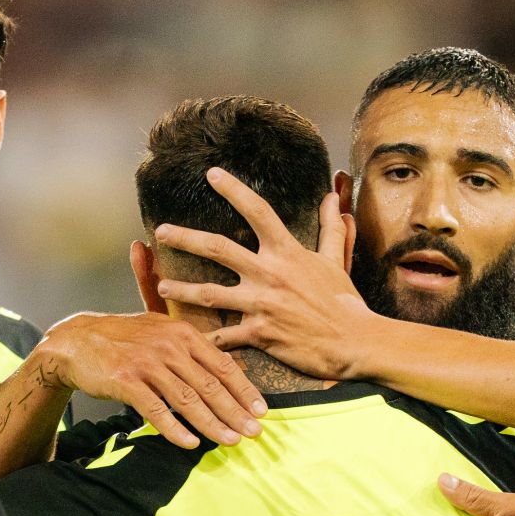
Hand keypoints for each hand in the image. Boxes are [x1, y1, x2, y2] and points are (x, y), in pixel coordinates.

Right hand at [37, 310, 263, 448]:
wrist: (77, 341)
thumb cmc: (125, 339)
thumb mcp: (161, 331)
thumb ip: (192, 347)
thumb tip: (226, 368)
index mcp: (183, 334)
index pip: (223, 365)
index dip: (245, 390)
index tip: (261, 411)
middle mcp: (169, 346)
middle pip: (210, 385)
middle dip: (235, 412)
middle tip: (254, 433)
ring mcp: (148, 364)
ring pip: (188, 400)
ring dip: (212, 424)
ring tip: (230, 441)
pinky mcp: (126, 382)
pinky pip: (156, 410)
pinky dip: (175, 429)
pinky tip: (190, 444)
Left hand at [152, 167, 381, 379]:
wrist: (353, 341)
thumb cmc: (344, 301)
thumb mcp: (335, 261)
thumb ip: (331, 228)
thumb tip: (333, 197)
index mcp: (286, 252)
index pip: (257, 211)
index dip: (234, 190)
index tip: (211, 174)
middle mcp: (269, 274)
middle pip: (219, 248)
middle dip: (185, 238)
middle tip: (161, 232)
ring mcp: (262, 305)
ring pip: (211, 293)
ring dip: (182, 289)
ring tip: (161, 285)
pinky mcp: (259, 334)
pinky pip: (224, 336)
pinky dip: (205, 338)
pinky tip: (186, 339)